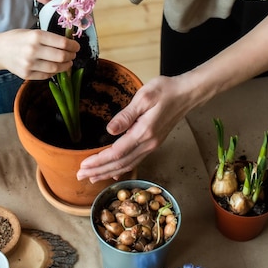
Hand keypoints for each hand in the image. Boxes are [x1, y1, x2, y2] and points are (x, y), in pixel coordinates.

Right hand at [0, 29, 79, 79]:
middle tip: (73, 55)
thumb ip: (49, 38)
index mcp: (36, 36)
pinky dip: (54, 72)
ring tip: (68, 63)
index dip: (73, 46)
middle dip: (71, 56)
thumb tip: (69, 44)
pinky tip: (56, 68)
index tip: (76, 47)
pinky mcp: (26, 74)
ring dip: (65, 66)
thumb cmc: (18, 38)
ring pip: (55, 68)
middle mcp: (33, 50)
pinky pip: (46, 75)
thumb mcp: (33, 32)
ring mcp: (29, 64)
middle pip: (61, 57)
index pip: (62, 43)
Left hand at [76, 73, 196, 181]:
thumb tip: (109, 130)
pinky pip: (135, 161)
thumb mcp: (144, 97)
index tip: (83, 165)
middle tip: (80, 176)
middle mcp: (148, 144)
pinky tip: (114, 173)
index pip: (117, 153)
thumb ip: (126, 115)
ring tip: (92, 177)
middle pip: (120, 164)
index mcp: (144, 132)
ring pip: (127, 165)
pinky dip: (122, 169)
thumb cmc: (165, 91)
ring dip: (108, 172)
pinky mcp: (153, 143)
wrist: (187, 94)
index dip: (99, 161)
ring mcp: (152, 145)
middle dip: (99, 171)